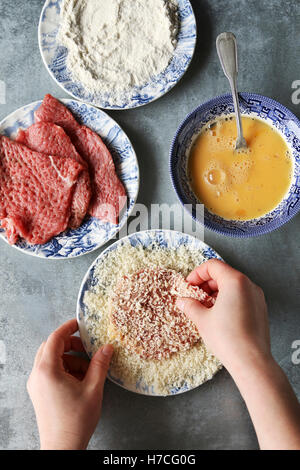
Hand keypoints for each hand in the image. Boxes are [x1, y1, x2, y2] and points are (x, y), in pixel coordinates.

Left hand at [27, 319, 112, 449]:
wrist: (63, 447)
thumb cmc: (76, 420)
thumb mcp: (93, 388)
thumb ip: (99, 364)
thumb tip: (107, 347)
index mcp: (47, 370)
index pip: (55, 338)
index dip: (68, 328)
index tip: (79, 323)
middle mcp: (37, 375)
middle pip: (51, 347)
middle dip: (70, 344)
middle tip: (87, 347)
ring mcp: (36, 385)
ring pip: (50, 360)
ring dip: (69, 357)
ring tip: (88, 368)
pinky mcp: (39, 393)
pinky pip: (49, 372)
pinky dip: (64, 369)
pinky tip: (80, 378)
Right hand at [176, 259, 270, 376]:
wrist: (251, 361)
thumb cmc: (228, 338)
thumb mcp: (202, 319)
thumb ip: (190, 306)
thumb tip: (182, 302)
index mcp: (235, 281)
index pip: (213, 266)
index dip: (197, 274)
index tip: (188, 285)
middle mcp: (249, 285)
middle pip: (223, 274)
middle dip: (206, 284)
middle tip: (194, 296)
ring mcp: (257, 297)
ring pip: (233, 286)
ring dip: (216, 292)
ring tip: (204, 307)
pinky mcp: (260, 309)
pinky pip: (242, 297)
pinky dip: (228, 300)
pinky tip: (218, 315)